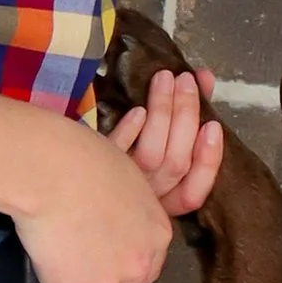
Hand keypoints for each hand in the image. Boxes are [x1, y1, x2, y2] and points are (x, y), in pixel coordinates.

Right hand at [11, 119, 175, 282]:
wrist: (53, 170)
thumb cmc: (81, 157)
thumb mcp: (123, 175)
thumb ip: (124, 202)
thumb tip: (106, 207)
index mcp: (157, 233)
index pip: (149, 270)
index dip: (127, 273)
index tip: (108, 269)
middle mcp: (139, 263)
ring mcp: (108, 282)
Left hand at [111, 61, 222, 219]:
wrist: (67, 176)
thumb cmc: (123, 159)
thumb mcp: (160, 147)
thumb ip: (186, 116)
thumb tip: (202, 78)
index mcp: (164, 205)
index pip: (194, 192)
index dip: (207, 160)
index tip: (213, 125)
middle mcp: (145, 200)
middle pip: (175, 164)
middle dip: (186, 117)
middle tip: (186, 80)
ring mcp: (120, 186)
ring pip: (151, 155)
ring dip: (163, 112)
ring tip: (165, 78)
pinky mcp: (96, 169)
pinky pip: (116, 152)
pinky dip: (130, 130)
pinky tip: (137, 111)